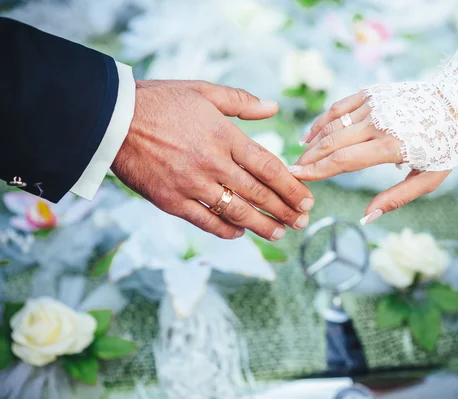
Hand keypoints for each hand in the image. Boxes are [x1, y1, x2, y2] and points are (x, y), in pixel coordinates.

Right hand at [112, 80, 313, 239]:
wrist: (113, 118)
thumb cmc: (160, 101)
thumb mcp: (204, 91)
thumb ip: (242, 102)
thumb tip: (273, 108)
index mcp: (225, 136)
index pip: (269, 168)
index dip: (292, 187)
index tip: (307, 200)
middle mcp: (213, 163)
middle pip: (259, 194)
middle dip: (285, 210)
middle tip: (302, 222)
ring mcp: (192, 185)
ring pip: (237, 212)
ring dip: (262, 226)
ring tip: (279, 233)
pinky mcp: (171, 201)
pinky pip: (206, 222)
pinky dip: (226, 230)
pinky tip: (240, 232)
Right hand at [290, 92, 449, 224]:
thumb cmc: (447, 143)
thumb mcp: (430, 178)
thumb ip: (397, 198)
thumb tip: (367, 218)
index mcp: (392, 146)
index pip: (344, 160)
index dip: (318, 170)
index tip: (298, 178)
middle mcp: (379, 123)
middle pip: (332, 142)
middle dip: (309, 158)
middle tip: (292, 171)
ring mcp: (374, 105)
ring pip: (333, 124)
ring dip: (313, 142)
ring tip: (301, 157)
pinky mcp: (371, 93)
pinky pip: (339, 107)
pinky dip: (322, 120)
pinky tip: (310, 133)